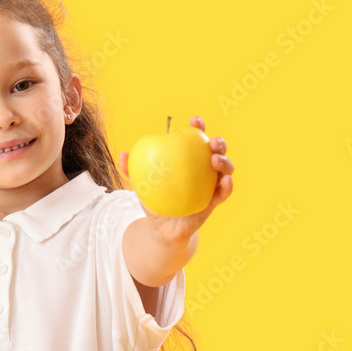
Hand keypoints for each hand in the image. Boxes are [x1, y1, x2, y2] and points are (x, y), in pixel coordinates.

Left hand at [118, 115, 234, 242]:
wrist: (161, 228)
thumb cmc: (154, 199)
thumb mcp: (141, 184)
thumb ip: (131, 169)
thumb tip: (123, 155)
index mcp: (188, 158)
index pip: (195, 138)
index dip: (198, 127)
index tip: (194, 122)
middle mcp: (203, 169)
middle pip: (216, 150)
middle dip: (218, 142)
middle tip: (212, 142)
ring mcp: (211, 184)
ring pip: (225, 169)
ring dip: (225, 161)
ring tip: (216, 160)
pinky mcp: (214, 202)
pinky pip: (224, 193)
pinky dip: (228, 186)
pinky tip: (225, 181)